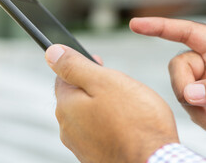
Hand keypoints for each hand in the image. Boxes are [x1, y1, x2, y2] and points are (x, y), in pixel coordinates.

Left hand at [45, 45, 178, 162]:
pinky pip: (99, 132)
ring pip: (89, 115)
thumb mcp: (105, 82)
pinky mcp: (95, 156)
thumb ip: (75, 66)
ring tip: (127, 107)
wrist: (153, 161)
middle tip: (120, 86)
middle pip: (77, 97)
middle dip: (95, 87)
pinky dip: (110, 124)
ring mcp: (81, 145)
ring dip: (103, 106)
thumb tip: (51, 52)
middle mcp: (68, 128)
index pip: (63, 77)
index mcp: (67, 106)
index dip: (82, 65)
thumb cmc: (136, 121)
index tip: (100, 63)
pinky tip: (128, 125)